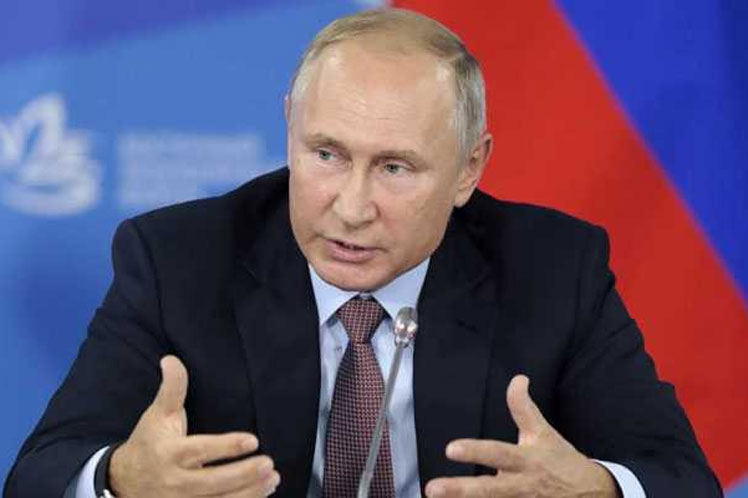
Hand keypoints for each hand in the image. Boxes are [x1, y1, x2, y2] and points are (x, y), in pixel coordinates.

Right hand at [109, 355, 279, 496]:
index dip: (227, 447)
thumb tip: (171, 359)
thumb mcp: (158, 414)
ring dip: (249, 493)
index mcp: (169, 453)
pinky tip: (262, 494)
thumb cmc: (149, 443)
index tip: (252, 440)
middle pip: (213, 483)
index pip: (200, 451)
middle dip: (244, 475)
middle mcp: (174, 482)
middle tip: (269, 464)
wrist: (123, 481)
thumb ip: (171, 388)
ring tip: (272, 479)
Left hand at [425, 375, 619, 497]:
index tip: (450, 449)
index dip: (475, 451)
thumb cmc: (560, 460)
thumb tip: (517, 378)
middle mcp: (522, 486)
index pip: (498, 453)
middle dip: (460, 490)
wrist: (591, 494)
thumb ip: (523, 407)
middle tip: (432, 488)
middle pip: (489, 490)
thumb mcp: (542, 432)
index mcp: (526, 461)